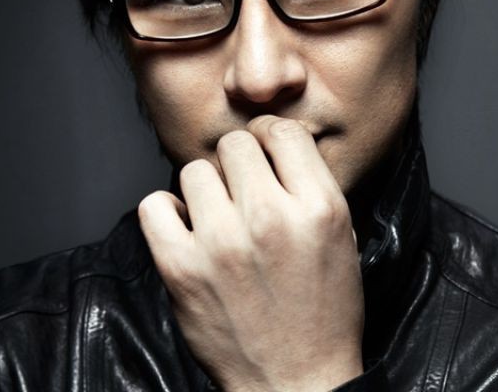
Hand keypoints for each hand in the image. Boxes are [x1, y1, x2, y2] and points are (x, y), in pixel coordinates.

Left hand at [138, 116, 364, 391]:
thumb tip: (273, 146)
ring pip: (195, 171)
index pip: (283, 130)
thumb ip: (311, 185)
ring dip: (206, 189)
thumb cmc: (324, 310)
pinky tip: (187, 228)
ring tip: (218, 215)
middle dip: (239, 162)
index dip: (271, 138)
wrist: (295, 381)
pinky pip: (155, 205)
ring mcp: (222, 243)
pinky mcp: (181, 270)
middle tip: (242, 189)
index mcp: (319, 208)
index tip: (265, 154)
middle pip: (235, 143)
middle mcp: (270, 218)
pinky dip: (167, 212)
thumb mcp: (342, 237)